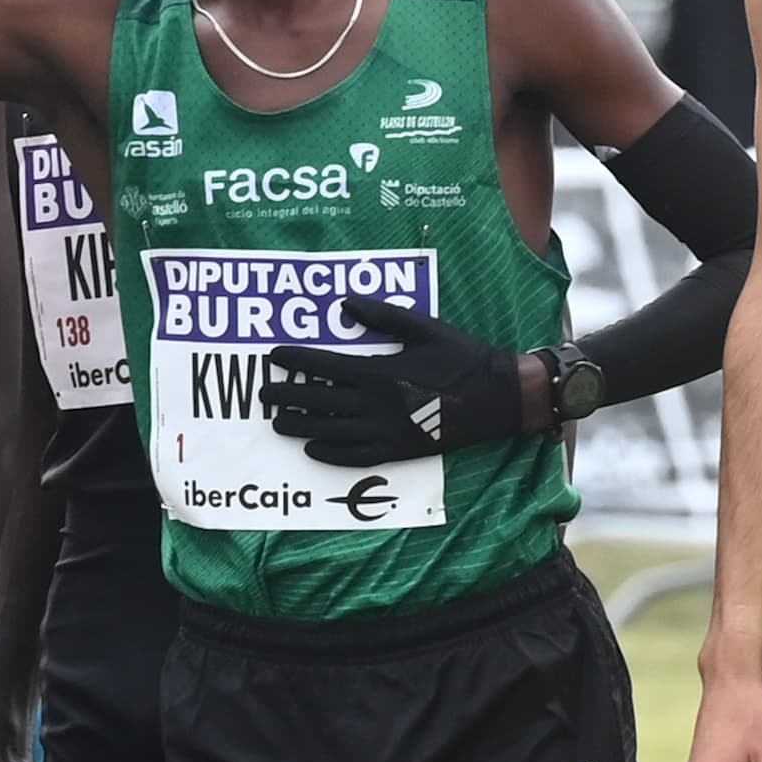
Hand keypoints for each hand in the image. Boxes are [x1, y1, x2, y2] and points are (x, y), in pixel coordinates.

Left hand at [261, 297, 528, 466]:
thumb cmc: (462, 358)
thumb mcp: (424, 327)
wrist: (498, 398)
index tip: (273, 356)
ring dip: (300, 427)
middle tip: (263, 392)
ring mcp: (386, 431)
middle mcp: (376, 405)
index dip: (295, 360)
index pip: (324, 365)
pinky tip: (313, 449)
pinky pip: (356, 457)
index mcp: (379, 371)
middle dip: (287, 395)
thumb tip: (345, 304)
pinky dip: (331, 454)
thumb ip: (382, 316)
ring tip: (278, 422)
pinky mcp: (399, 450)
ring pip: (330, 431)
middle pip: (318, 401)